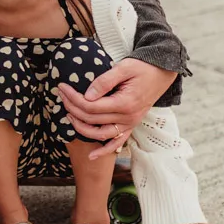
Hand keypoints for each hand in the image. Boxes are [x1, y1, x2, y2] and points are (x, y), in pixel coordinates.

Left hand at [58, 59, 178, 157]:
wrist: (161, 73)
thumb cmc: (142, 67)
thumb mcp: (124, 68)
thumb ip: (105, 81)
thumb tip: (87, 95)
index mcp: (125, 103)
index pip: (91, 106)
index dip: (73, 98)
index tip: (62, 87)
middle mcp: (127, 117)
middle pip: (92, 119)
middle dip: (72, 107)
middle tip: (61, 95)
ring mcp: (130, 124)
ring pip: (101, 134)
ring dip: (82, 128)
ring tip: (68, 115)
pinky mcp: (131, 126)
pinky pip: (117, 143)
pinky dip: (104, 151)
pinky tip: (92, 156)